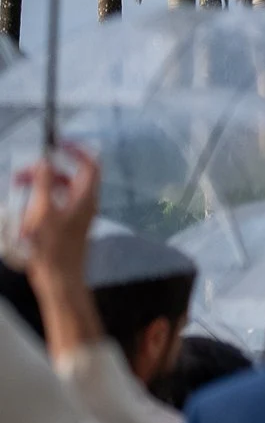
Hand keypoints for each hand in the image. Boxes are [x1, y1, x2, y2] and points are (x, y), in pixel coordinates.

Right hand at [17, 145, 98, 286]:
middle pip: (67, 176)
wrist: (59, 279)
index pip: (89, 164)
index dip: (76, 150)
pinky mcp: (65, 226)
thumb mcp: (44, 211)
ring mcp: (75, 215)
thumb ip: (45, 183)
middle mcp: (84, 204)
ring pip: (56, 191)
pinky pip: (52, 206)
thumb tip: (45, 162)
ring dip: (37, 188)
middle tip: (20, 176)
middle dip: (43, 171)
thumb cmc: (52, 247)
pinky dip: (37, 203)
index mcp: (85, 198)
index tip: (55, 143)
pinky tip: (22, 214)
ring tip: (16, 192)